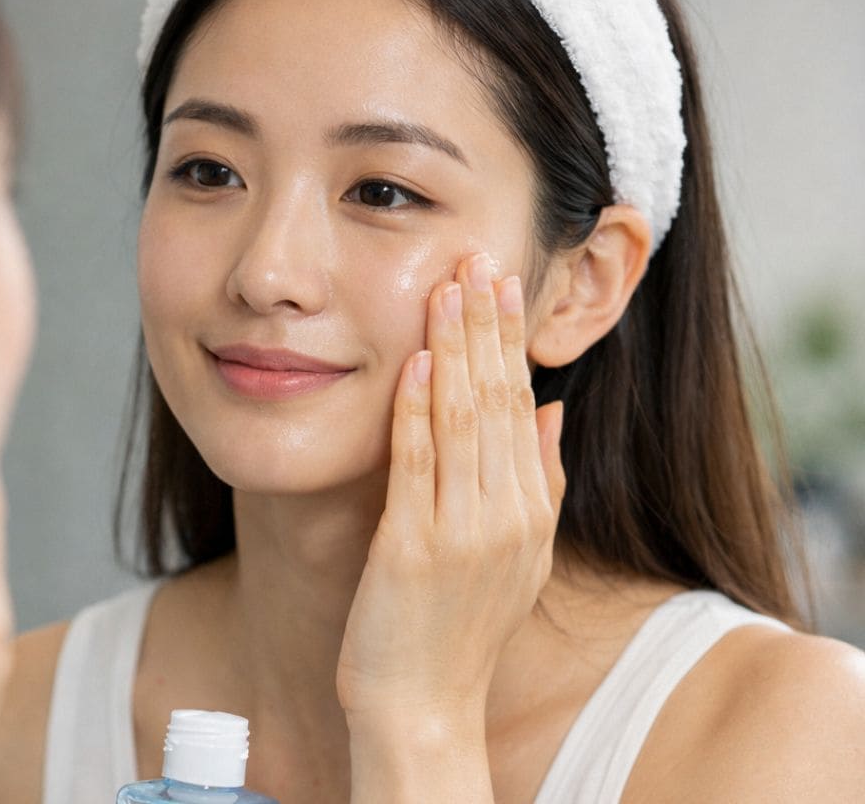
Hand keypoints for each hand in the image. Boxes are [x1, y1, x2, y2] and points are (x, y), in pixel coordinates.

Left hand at [338, 254, 564, 797]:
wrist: (424, 707)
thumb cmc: (463, 626)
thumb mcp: (521, 554)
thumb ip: (540, 479)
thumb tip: (552, 409)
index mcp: (530, 510)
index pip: (523, 404)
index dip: (511, 339)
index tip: (503, 282)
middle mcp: (506, 515)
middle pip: (499, 399)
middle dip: (488, 325)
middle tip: (480, 259)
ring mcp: (461, 532)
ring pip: (463, 419)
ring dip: (456, 348)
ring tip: (450, 288)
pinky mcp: (413, 549)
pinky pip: (417, 464)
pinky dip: (417, 410)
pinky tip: (416, 361)